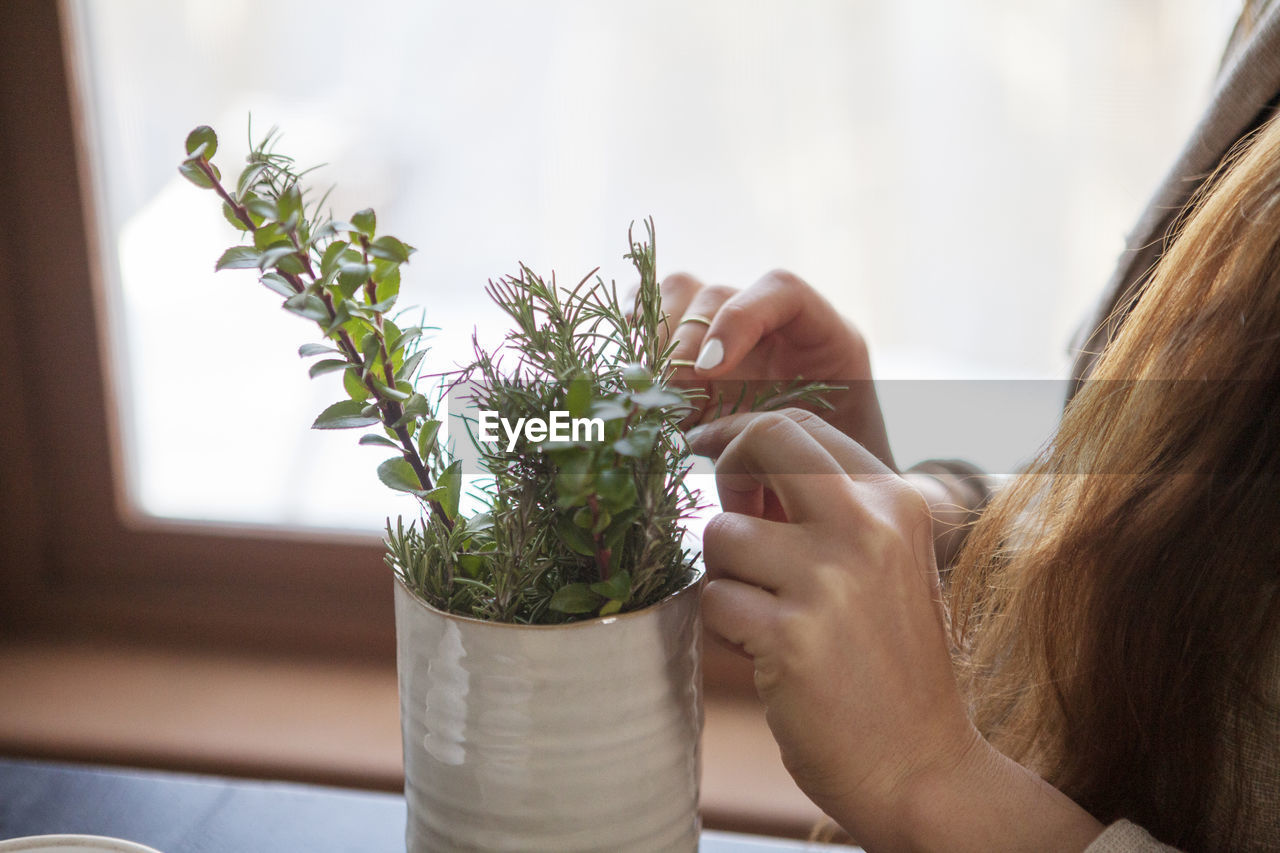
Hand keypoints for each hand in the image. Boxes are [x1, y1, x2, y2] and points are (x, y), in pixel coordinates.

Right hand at [652, 270, 894, 469]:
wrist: (818, 497)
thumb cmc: (830, 480)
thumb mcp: (819, 459)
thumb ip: (777, 441)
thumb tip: (701, 437)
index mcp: (822, 337)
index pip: (781, 290)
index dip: (738, 318)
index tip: (710, 370)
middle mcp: (770, 325)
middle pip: (714, 293)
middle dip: (682, 344)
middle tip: (669, 396)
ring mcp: (727, 335)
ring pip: (677, 297)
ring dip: (653, 344)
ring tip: (651, 397)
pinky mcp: (691, 356)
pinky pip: (653, 321)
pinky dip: (634, 342)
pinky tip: (635, 385)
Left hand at [689, 408, 1104, 850]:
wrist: (921, 767)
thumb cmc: (889, 663)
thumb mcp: (885, 563)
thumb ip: (827, 509)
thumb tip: (734, 461)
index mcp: (896, 501)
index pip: (799, 425)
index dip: (742, 434)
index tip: (709, 452)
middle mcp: (867, 527)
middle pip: (762, 442)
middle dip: (725, 473)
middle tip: (734, 522)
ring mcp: (829, 579)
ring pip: (720, 534)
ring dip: (727, 578)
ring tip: (769, 617)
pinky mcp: (791, 635)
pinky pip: (714, 601)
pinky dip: (726, 629)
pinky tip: (769, 656)